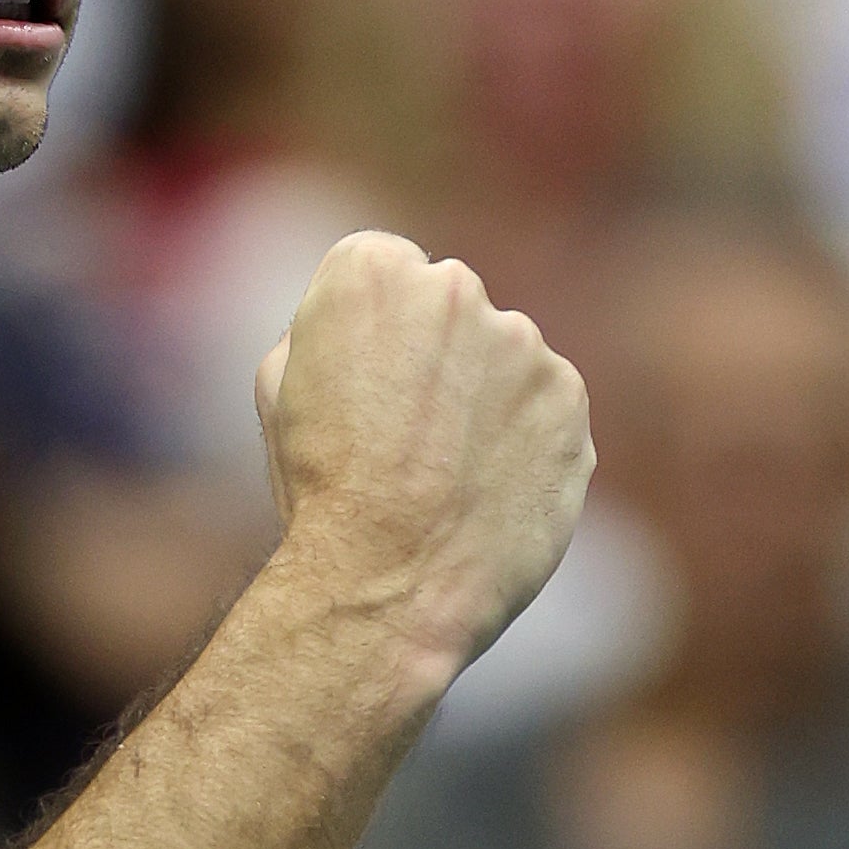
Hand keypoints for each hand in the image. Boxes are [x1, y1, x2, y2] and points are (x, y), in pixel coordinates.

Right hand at [252, 232, 591, 677]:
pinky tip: (484, 487)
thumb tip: (367, 326)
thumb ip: (328, 329)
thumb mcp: (280, 388)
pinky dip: (521, 438)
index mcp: (372, 271)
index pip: (381, 267)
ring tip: (444, 473)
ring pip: (501, 355)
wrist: (388, 580)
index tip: (359, 380)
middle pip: (447, 305)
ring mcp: (523, 341)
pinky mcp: (569, 397)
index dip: (366, 329)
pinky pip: (543, 404)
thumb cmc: (320, 487)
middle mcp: (455, 286)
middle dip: (430, 352)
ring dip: (479, 396)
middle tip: (403, 431)